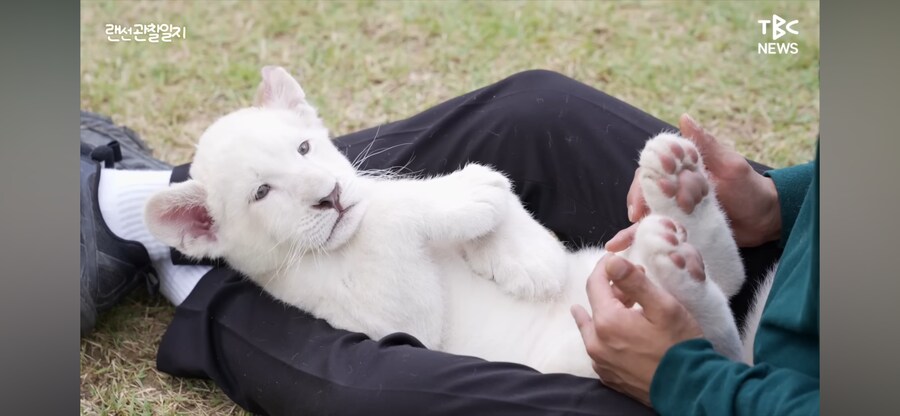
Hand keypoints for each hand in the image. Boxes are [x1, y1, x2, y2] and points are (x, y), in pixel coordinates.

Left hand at [571, 254, 703, 405]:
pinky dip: (608, 333)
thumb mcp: (663, 307)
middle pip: (595, 305)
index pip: (595, 283)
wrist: (690, 390)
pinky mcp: (608, 375)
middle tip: (635, 283)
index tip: (615, 258)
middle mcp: (596, 343)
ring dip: (609, 310)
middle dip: (612, 289)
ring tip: (629, 303)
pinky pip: (600, 346)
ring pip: (595, 327)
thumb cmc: (680, 346)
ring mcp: (600, 362)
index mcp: (606, 322)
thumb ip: (634, 281)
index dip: (605, 267)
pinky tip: (624, 330)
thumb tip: (611, 261)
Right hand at [625, 114, 781, 246]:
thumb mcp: (730, 165)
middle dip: (638, 202)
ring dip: (636, 224)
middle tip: (637, 215)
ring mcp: (675, 210)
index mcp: (683, 169)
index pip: (654, 168)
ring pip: (646, 213)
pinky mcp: (679, 229)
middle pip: (644, 191)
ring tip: (623, 238)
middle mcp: (674, 188)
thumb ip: (706, 145)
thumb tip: (684, 118)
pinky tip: (627, 248)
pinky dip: (642, 240)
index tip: (647, 188)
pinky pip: (658, 233)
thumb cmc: (750, 188)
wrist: (766, 220)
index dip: (646, 177)